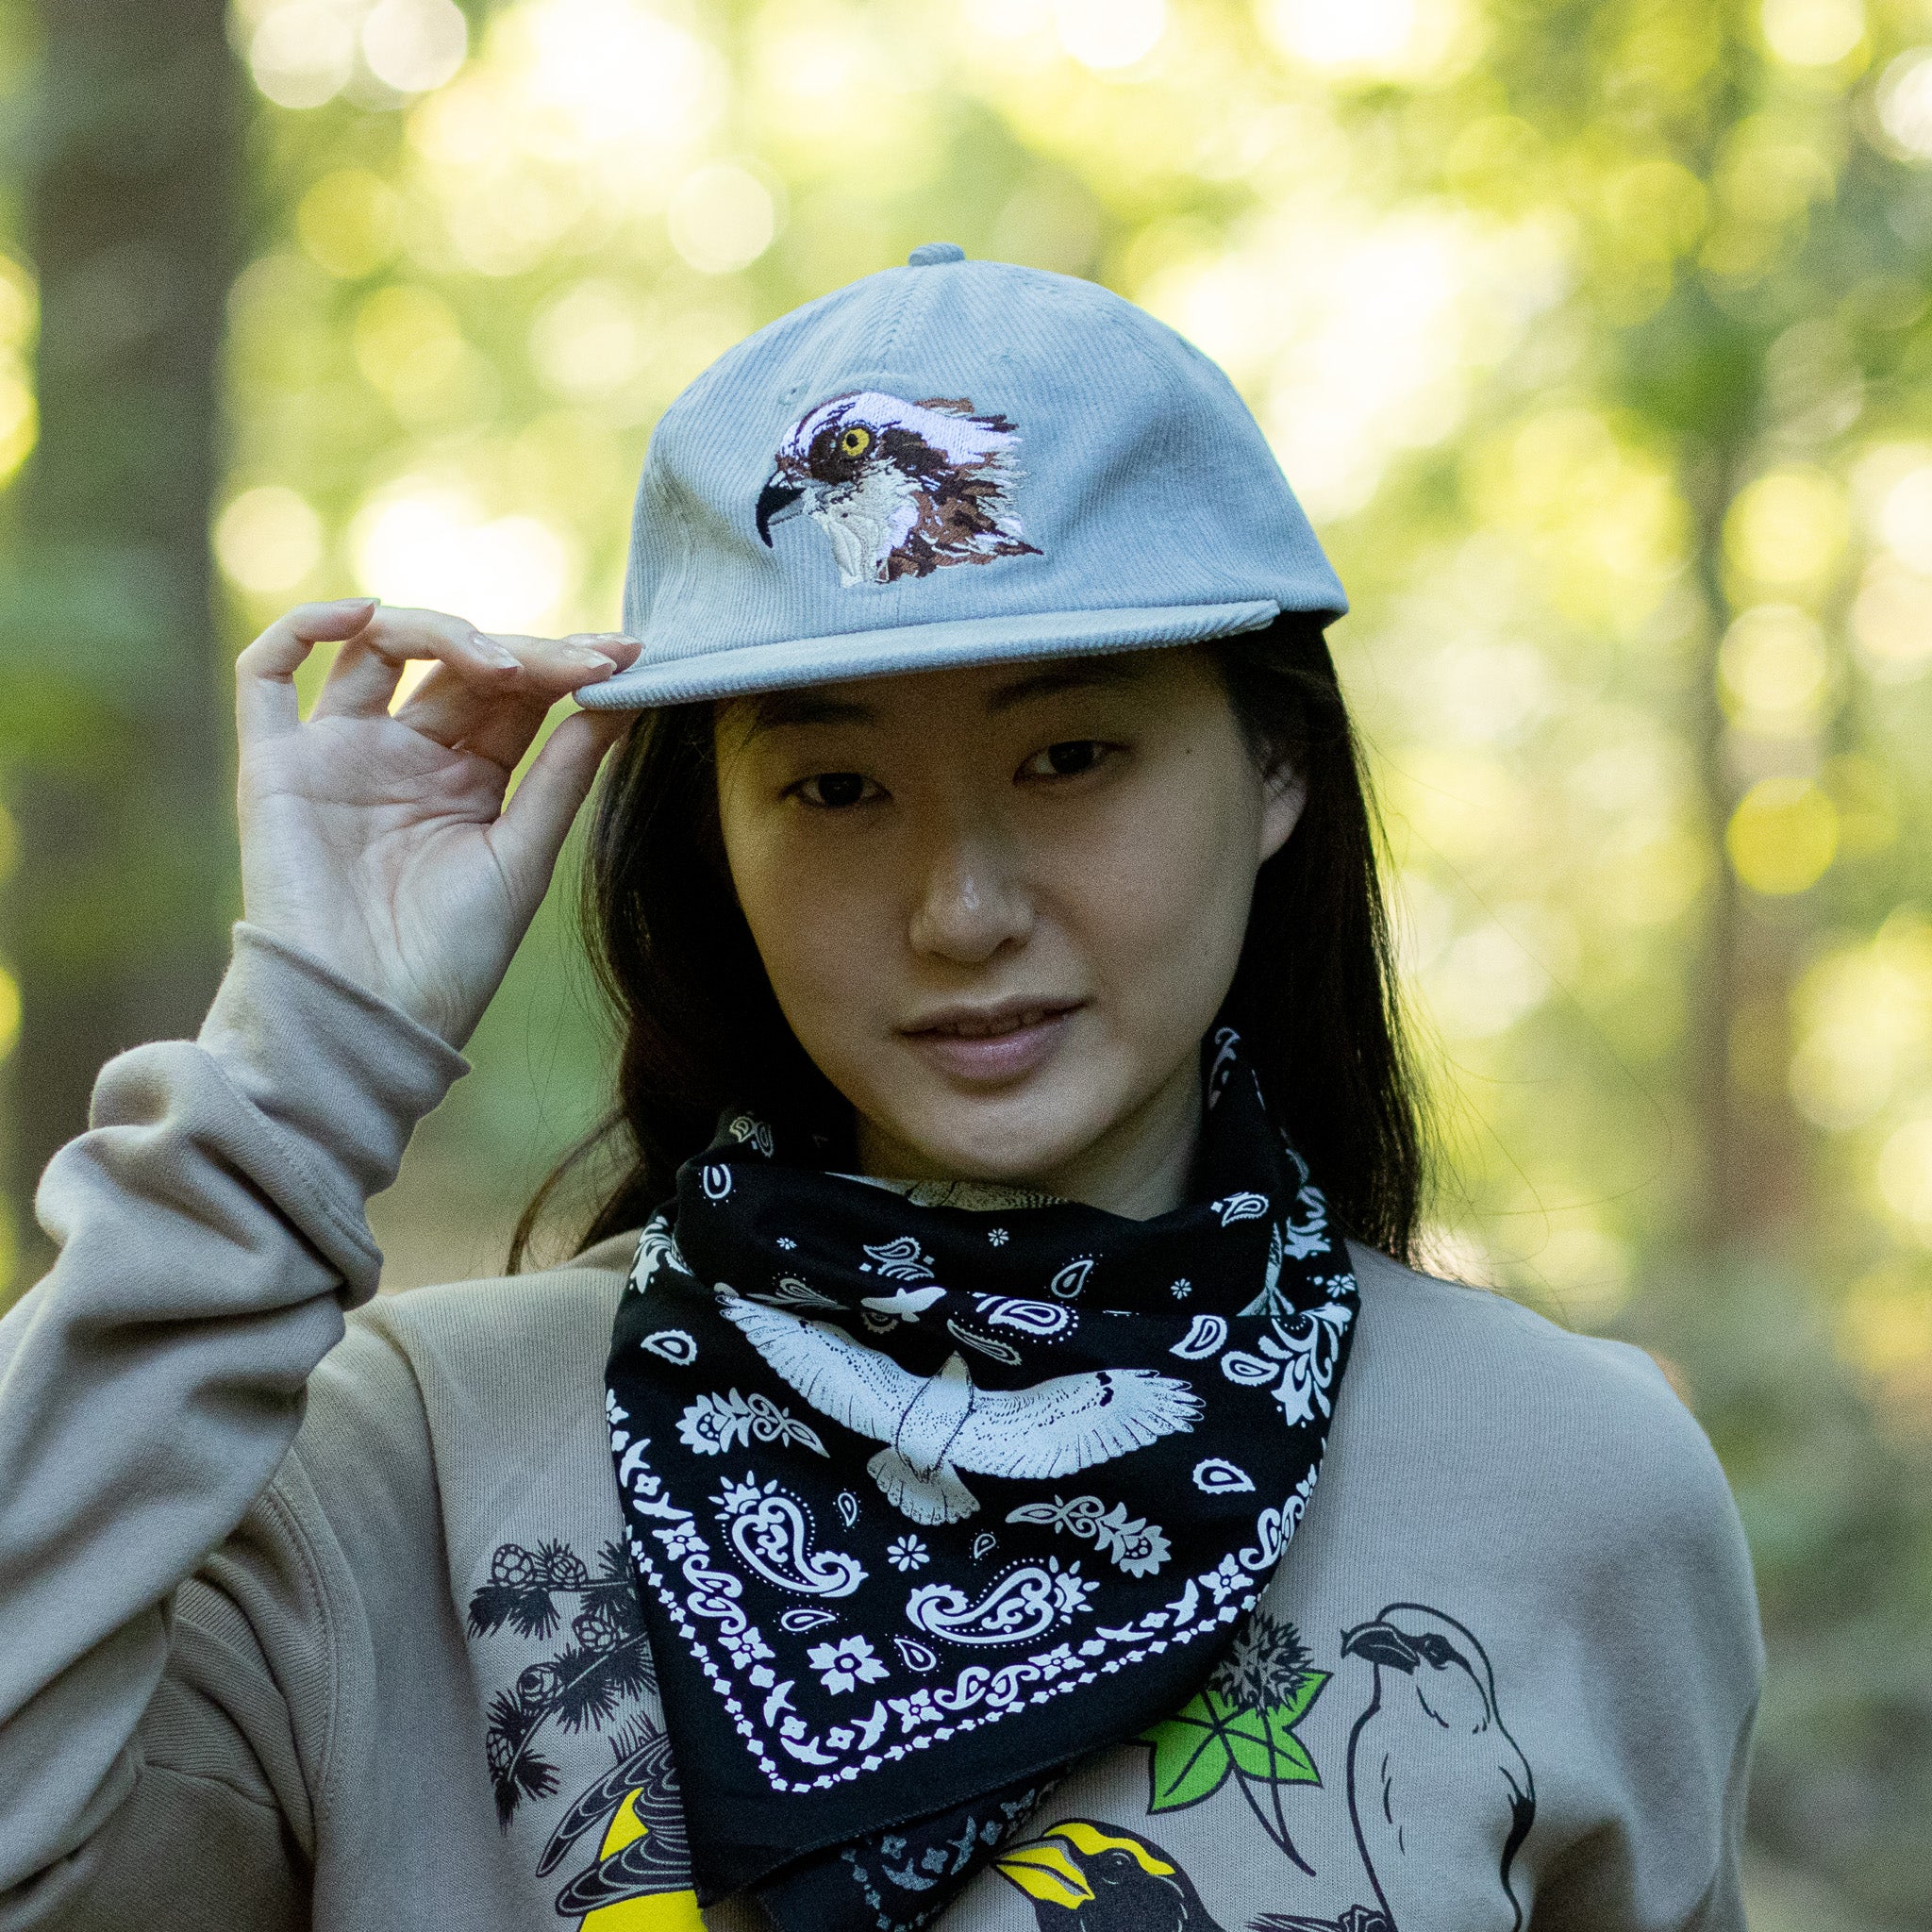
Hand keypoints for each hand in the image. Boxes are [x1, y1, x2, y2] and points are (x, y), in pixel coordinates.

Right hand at [235, 598, 642, 1046]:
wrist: (370, 1019)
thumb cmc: (451, 957)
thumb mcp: (525, 855)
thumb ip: (565, 773)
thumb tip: (624, 695)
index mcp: (466, 779)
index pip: (515, 694)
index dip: (564, 666)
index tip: (625, 654)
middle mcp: (403, 756)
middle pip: (457, 665)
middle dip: (522, 652)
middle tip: (580, 660)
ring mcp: (338, 754)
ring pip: (377, 649)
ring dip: (439, 632)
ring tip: (500, 663)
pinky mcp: (275, 765)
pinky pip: (267, 672)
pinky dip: (305, 626)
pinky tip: (362, 614)